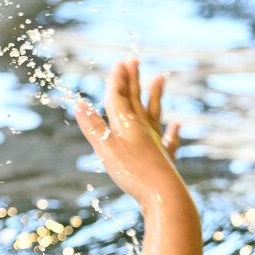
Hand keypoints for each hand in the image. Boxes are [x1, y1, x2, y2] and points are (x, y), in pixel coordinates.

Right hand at [73, 58, 184, 206]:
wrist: (164, 195)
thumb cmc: (133, 172)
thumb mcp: (106, 150)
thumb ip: (93, 127)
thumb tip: (78, 103)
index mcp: (126, 124)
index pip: (118, 97)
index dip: (117, 80)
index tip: (119, 62)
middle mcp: (143, 129)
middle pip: (136, 99)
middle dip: (133, 80)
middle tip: (134, 59)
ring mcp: (156, 142)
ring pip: (154, 113)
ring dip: (155, 95)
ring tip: (161, 78)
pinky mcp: (165, 158)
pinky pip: (169, 140)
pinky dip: (173, 131)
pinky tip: (177, 124)